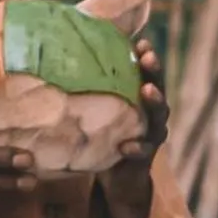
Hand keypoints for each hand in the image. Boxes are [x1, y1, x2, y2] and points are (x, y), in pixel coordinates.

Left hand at [98, 38, 169, 217]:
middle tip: (148, 58)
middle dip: (154, 72)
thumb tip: (60, 60)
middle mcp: (151, 113)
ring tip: (146, 91)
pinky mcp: (145, 157)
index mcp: (140, 98)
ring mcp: (151, 134)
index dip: (147, 56)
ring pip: (158, 117)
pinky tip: (126, 146)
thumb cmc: (105, 134)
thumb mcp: (100, 110)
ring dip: (154, 102)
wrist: (118, 176)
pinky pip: (144, 151)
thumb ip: (91, 90)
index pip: (146, 73)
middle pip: (157, 88)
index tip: (142, 42)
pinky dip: (136, 148)